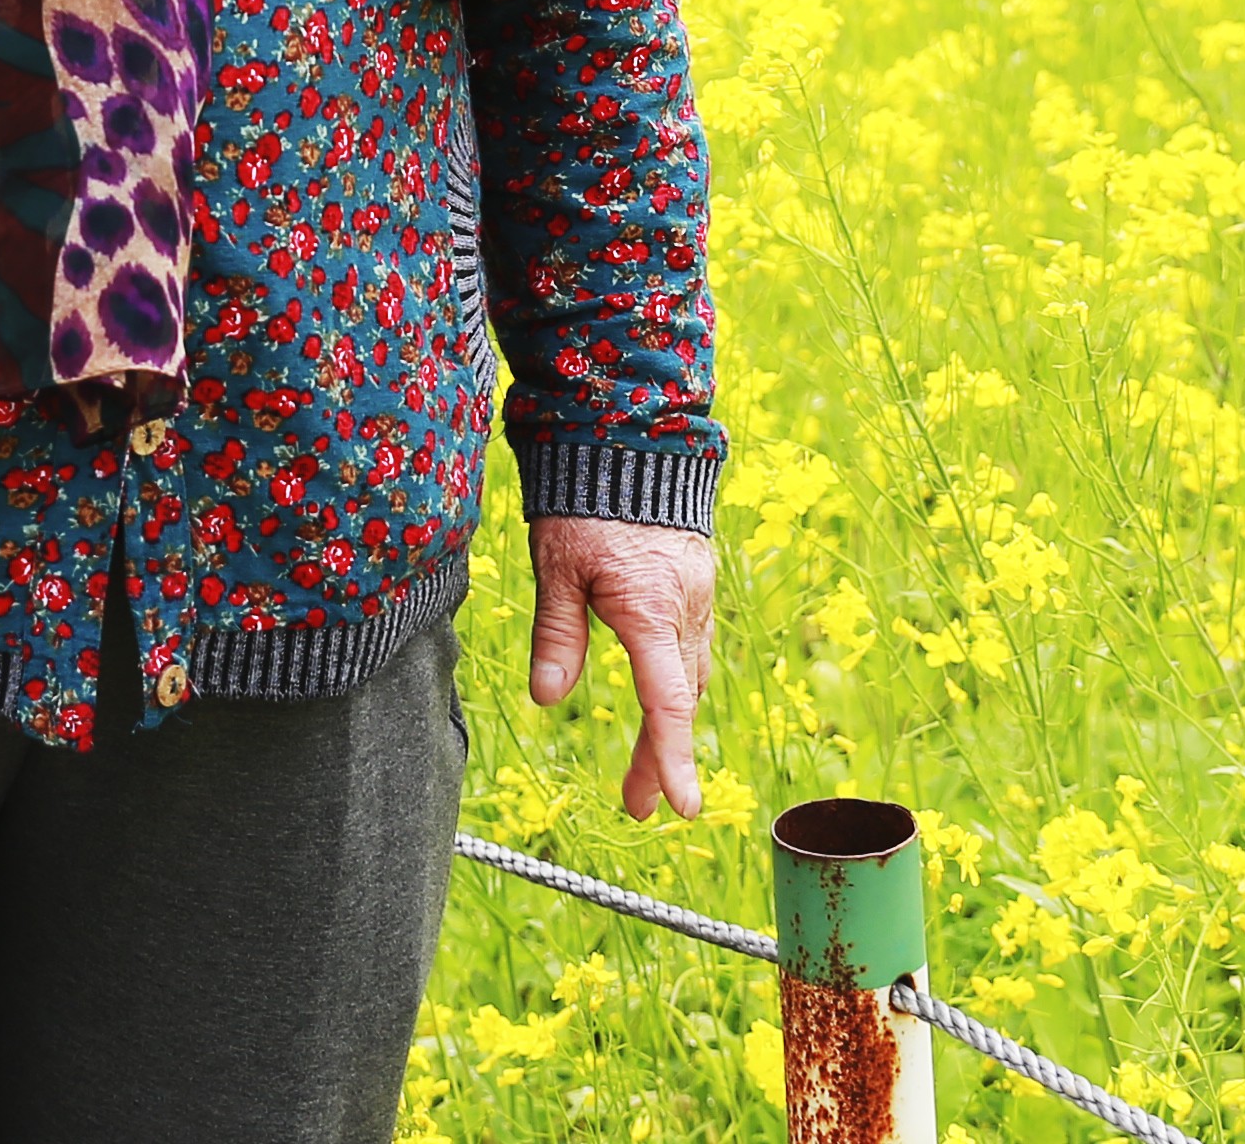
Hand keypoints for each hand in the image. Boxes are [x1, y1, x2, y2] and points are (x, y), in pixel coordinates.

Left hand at [526, 515, 715, 820]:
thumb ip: (557, 633)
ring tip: (642, 772)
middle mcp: (685, 609)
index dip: (671, 758)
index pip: (665, 702)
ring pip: (689, 676)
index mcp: (650, 609)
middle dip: (660, 757)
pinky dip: (676, 685)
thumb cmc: (586, 498)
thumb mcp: (557, 566)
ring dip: (668, 725)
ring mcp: (696, 596)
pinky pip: (691, 647)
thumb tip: (547, 698)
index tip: (681, 807)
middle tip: (637, 806)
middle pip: (679, 700)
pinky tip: (657, 700)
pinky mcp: (695, 584)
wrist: (632, 438)